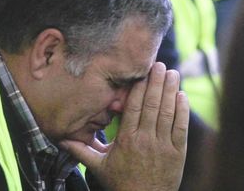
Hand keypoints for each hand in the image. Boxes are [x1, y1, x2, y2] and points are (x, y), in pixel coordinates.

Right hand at [60, 62, 188, 190]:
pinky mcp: (177, 153)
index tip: (142, 73)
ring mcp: (163, 145)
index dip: (139, 87)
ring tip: (172, 73)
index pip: (133, 107)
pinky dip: (182, 111)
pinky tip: (182, 96)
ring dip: (170, 91)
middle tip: (159, 64)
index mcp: (126, 139)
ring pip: (167, 113)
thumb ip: (81, 150)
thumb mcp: (98, 167)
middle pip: (151, 105)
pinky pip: (180, 127)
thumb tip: (61, 139)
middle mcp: (145, 139)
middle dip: (156, 82)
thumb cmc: (121, 184)